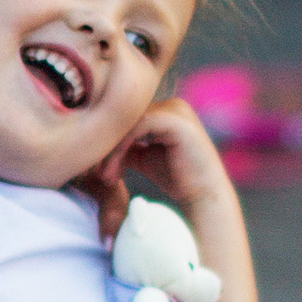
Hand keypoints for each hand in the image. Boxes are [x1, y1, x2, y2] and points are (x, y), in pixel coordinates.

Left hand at [80, 94, 233, 238]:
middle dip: (108, 146)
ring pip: (128, 123)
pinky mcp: (175, 119)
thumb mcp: (144, 157)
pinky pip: (136, 127)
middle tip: (97, 173)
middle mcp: (173, 104)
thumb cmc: (177, 179)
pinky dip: (121, 149)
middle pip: (125, 118)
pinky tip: (115, 171)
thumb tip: (100, 143)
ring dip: (111, 150)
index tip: (98, 170)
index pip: (127, 118)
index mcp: (166, 110)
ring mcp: (176, 109)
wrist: (204, 196)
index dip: (109, 141)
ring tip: (105, 177)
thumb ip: (127, 146)